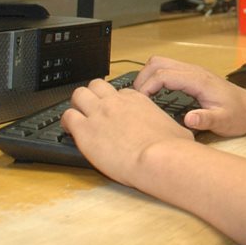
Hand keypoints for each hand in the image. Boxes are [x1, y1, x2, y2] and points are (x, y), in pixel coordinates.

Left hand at [62, 78, 192, 186]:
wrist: (158, 158)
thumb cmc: (171, 148)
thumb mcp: (177, 129)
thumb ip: (170, 127)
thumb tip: (178, 133)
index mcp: (137, 100)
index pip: (120, 92)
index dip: (115, 102)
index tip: (115, 112)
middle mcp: (116, 102)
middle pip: (96, 86)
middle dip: (92, 95)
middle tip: (92, 109)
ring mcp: (99, 114)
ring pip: (78, 95)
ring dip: (77, 104)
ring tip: (78, 118)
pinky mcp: (85, 130)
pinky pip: (67, 117)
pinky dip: (66, 123)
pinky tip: (70, 131)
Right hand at [133, 55, 245, 136]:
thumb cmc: (238, 115)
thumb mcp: (224, 122)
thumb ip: (206, 120)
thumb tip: (189, 119)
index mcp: (199, 80)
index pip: (163, 75)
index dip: (146, 87)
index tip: (139, 103)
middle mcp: (194, 71)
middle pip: (157, 62)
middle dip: (142, 78)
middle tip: (136, 99)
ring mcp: (192, 71)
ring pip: (161, 63)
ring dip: (147, 76)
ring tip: (141, 97)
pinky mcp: (192, 76)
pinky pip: (167, 69)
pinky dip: (154, 78)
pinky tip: (153, 94)